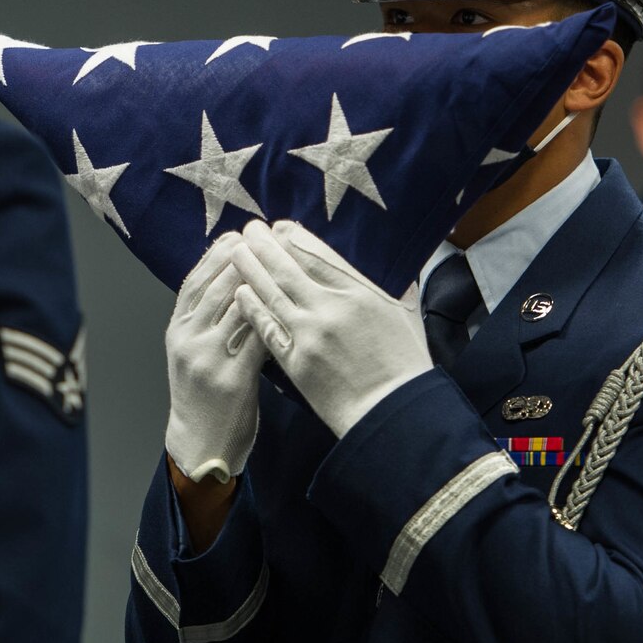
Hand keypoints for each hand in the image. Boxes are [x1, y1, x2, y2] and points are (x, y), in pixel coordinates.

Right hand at [164, 233, 267, 484]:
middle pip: (216, 288)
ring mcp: (208, 359)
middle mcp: (187, 340)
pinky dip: (273, 317)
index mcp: (176, 331)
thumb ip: (206, 320)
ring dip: (261, 282)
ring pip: (237, 307)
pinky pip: (257, 338)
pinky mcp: (231, 379)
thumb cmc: (204, 395)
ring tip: (281, 263)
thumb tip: (232, 280)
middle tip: (265, 238)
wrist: (199, 444)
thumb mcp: (192, 352)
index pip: (194, 282)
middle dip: (242, 260)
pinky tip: (289, 302)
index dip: (215, 256)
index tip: (236, 236)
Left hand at [227, 220, 429, 438]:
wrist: (394, 415)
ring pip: (272, 292)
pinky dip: (252, 307)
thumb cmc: (406, 367)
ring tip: (235, 251)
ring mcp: (309, 334)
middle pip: (288, 267)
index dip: (294, 237)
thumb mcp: (407, 317)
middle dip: (265, 245)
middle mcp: (331, 307)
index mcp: (360, 293)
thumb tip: (402, 270)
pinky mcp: (295, 360)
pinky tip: (239, 292)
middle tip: (249, 229)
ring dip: (250, 269)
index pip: (318, 255)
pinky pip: (266, 327)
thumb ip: (399, 289)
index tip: (279, 227)